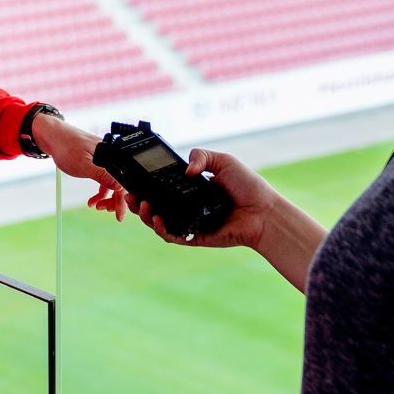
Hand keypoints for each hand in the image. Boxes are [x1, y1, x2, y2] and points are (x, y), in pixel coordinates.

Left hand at [31, 113, 128, 220]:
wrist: (53, 137)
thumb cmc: (67, 147)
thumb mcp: (84, 165)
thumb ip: (102, 176)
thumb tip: (119, 187)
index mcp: (113, 156)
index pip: (123, 182)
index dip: (122, 200)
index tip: (119, 215)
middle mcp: (113, 157)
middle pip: (120, 184)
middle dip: (114, 201)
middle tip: (105, 211)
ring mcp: (106, 160)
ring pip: (112, 183)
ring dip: (106, 197)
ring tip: (97, 206)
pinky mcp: (99, 163)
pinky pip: (104, 180)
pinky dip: (100, 191)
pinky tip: (93, 200)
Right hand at [125, 148, 277, 249]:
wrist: (264, 211)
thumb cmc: (248, 186)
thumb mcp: (223, 161)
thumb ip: (201, 157)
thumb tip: (185, 170)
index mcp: (191, 189)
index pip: (163, 187)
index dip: (146, 185)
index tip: (135, 179)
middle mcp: (187, 206)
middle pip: (155, 206)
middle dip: (138, 202)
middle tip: (130, 195)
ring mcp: (190, 222)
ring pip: (159, 223)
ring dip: (146, 216)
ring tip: (142, 206)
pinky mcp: (196, 237)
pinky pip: (173, 236)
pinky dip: (162, 229)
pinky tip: (158, 220)